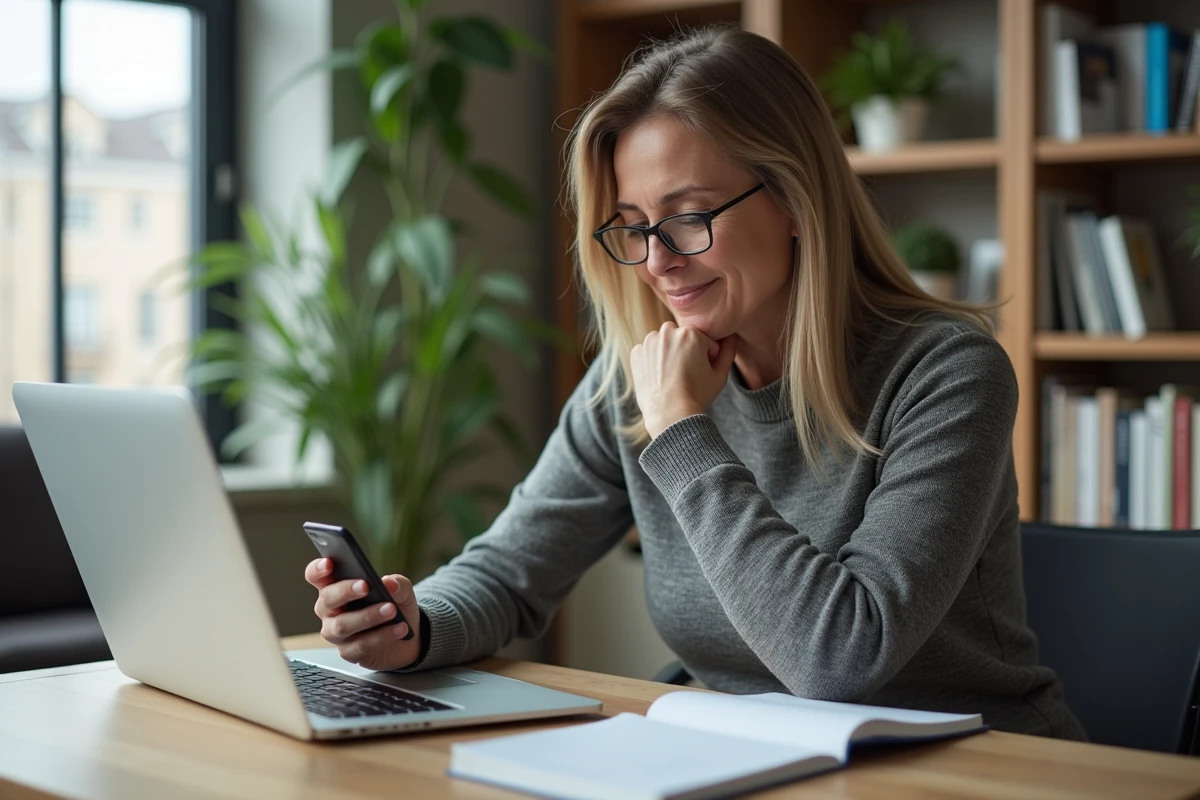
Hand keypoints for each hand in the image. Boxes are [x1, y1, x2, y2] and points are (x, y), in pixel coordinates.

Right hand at [305, 559, 421, 670]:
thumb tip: (389, 583)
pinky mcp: (348, 652)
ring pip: (342, 625)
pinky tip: (399, 628)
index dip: (318, 569)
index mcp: (335, 587)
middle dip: (345, 591)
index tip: (329, 563)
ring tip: (391, 610)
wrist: (408, 637)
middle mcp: (330, 610)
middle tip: (366, 586)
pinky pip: (360, 645)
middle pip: (327, 599)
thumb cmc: (396, 606)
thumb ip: (396, 583)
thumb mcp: (401, 590)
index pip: (316, 576)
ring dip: (368, 616)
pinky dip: (382, 636)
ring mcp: (336, 632)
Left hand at [630, 322, 737, 438]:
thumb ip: (728, 351)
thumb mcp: (720, 375)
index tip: (701, 373)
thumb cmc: (697, 395)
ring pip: (664, 342)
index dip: (706, 358)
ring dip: (669, 353)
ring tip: (672, 376)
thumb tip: (732, 337)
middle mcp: (668, 331)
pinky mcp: (637, 352)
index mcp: (691, 333)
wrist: (669, 414)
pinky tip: (659, 377)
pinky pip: (649, 351)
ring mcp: (649, 341)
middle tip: (686, 374)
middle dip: (686, 350)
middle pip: (683, 337)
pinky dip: (653, 361)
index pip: (704, 341)